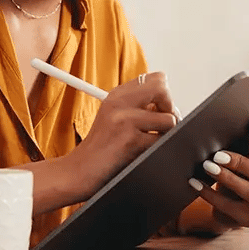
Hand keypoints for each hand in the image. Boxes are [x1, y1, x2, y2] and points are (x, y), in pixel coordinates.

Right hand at [68, 72, 176, 197]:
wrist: (78, 171)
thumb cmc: (100, 149)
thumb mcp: (114, 118)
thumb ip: (138, 107)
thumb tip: (170, 107)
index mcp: (117, 95)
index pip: (156, 79)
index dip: (164, 95)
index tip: (159, 110)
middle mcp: (119, 102)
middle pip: (162, 88)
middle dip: (170, 108)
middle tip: (162, 124)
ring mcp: (123, 119)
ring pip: (168, 118)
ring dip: (166, 134)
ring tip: (151, 141)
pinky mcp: (129, 139)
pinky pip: (161, 141)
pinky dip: (159, 149)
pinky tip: (143, 152)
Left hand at [189, 120, 248, 229]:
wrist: (231, 209)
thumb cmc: (237, 177)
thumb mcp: (242, 162)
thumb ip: (244, 147)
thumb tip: (240, 125)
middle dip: (240, 162)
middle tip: (217, 154)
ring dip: (227, 178)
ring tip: (207, 166)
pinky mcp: (247, 220)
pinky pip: (227, 207)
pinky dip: (209, 194)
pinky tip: (195, 183)